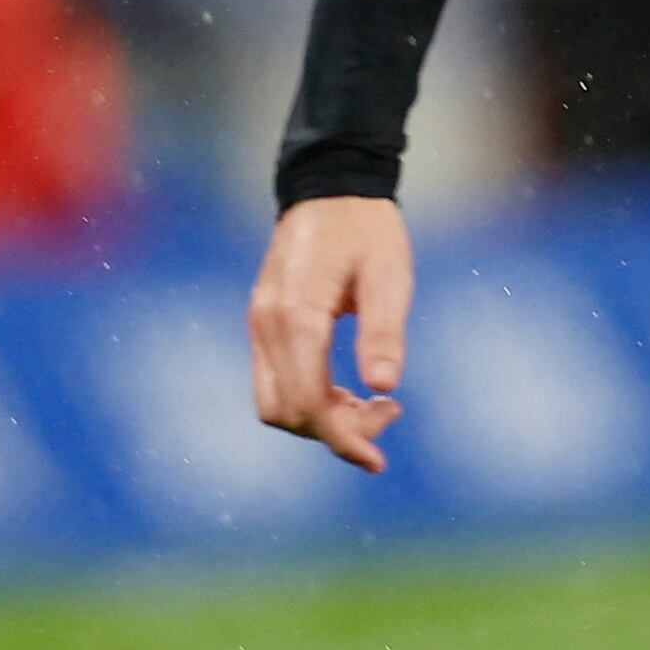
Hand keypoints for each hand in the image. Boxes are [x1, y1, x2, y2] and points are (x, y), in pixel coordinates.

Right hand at [249, 193, 412, 472]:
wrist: (331, 189)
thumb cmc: (368, 229)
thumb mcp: (390, 275)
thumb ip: (384, 330)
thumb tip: (385, 387)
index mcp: (296, 314)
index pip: (308, 401)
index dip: (342, 438)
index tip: (377, 460)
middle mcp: (266, 324)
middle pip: (286, 412)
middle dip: (336, 430)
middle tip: (389, 411)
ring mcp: (259, 325)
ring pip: (276, 403)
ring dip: (323, 418)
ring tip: (374, 402)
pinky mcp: (265, 326)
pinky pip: (276, 382)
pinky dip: (311, 399)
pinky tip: (351, 391)